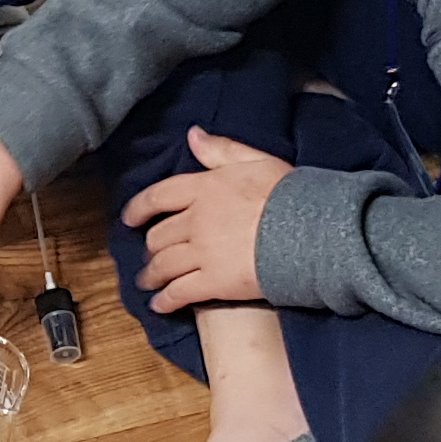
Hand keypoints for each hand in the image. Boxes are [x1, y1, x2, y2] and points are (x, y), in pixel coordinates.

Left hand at [123, 131, 291, 310]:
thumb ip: (221, 150)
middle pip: (159, 236)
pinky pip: (179, 292)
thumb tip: (193, 135)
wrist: (311, 232)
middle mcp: (196, 220)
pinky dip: (165, 300)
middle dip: (150, 248)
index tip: (130, 218)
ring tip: (148, 283)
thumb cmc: (290, 195)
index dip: (139, 208)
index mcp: (204, 188)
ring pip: (163, 266)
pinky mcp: (214, 282)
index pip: (159, 196)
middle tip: (150, 256)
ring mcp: (202, 252)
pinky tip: (160, 306)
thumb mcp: (256, 161)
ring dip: (152, 276)